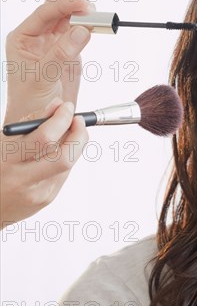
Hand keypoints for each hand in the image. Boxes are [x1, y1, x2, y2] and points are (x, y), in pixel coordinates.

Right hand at [1, 99, 88, 227]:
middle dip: (79, 135)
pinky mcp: (47, 199)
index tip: (67, 107)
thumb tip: (57, 105)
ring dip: (74, 144)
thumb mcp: (2, 142)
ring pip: (68, 163)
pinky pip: (64, 173)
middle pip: (65, 156)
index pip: (44, 138)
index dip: (61, 120)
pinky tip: (56, 152)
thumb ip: (29, 124)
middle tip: (79, 120)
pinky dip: (65, 158)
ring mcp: (38, 193)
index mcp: (6, 161)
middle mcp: (23, 180)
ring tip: (67, 132)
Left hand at [4, 0, 93, 123]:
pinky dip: (91, 32)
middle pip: (59, 13)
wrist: (40, 122)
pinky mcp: (70, 55)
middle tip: (96, 13)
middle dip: (77, 9)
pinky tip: (98, 30)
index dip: (66, 6)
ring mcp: (56, 45)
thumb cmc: (29, 102)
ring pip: (72, 23)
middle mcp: (39, 38)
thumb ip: (61, 53)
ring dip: (87, 19)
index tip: (85, 6)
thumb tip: (82, 31)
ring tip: (101, 22)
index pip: (45, 13)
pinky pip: (81, 37)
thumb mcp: (42, 77)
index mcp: (24, 38)